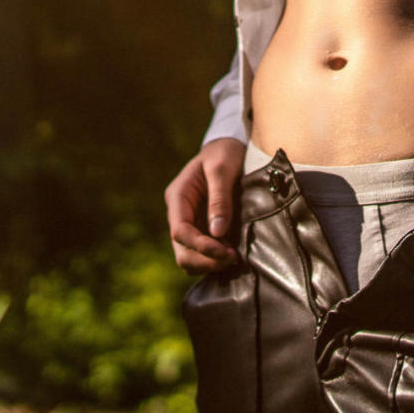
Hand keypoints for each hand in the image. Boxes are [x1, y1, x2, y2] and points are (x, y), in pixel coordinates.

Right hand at [164, 137, 247, 271]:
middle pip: (181, 251)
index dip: (200, 246)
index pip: (180, 231)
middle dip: (205, 260)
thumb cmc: (224, 153)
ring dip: (210, 263)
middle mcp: (179, 214)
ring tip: (235, 257)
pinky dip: (214, 260)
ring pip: (189, 257)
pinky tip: (233, 254)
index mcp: (178, 197)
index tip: (226, 252)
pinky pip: (202, 255)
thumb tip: (217, 232)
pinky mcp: (201, 230)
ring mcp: (190, 224)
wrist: (228, 148)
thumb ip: (219, 199)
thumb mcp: (222, 168)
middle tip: (233, 258)